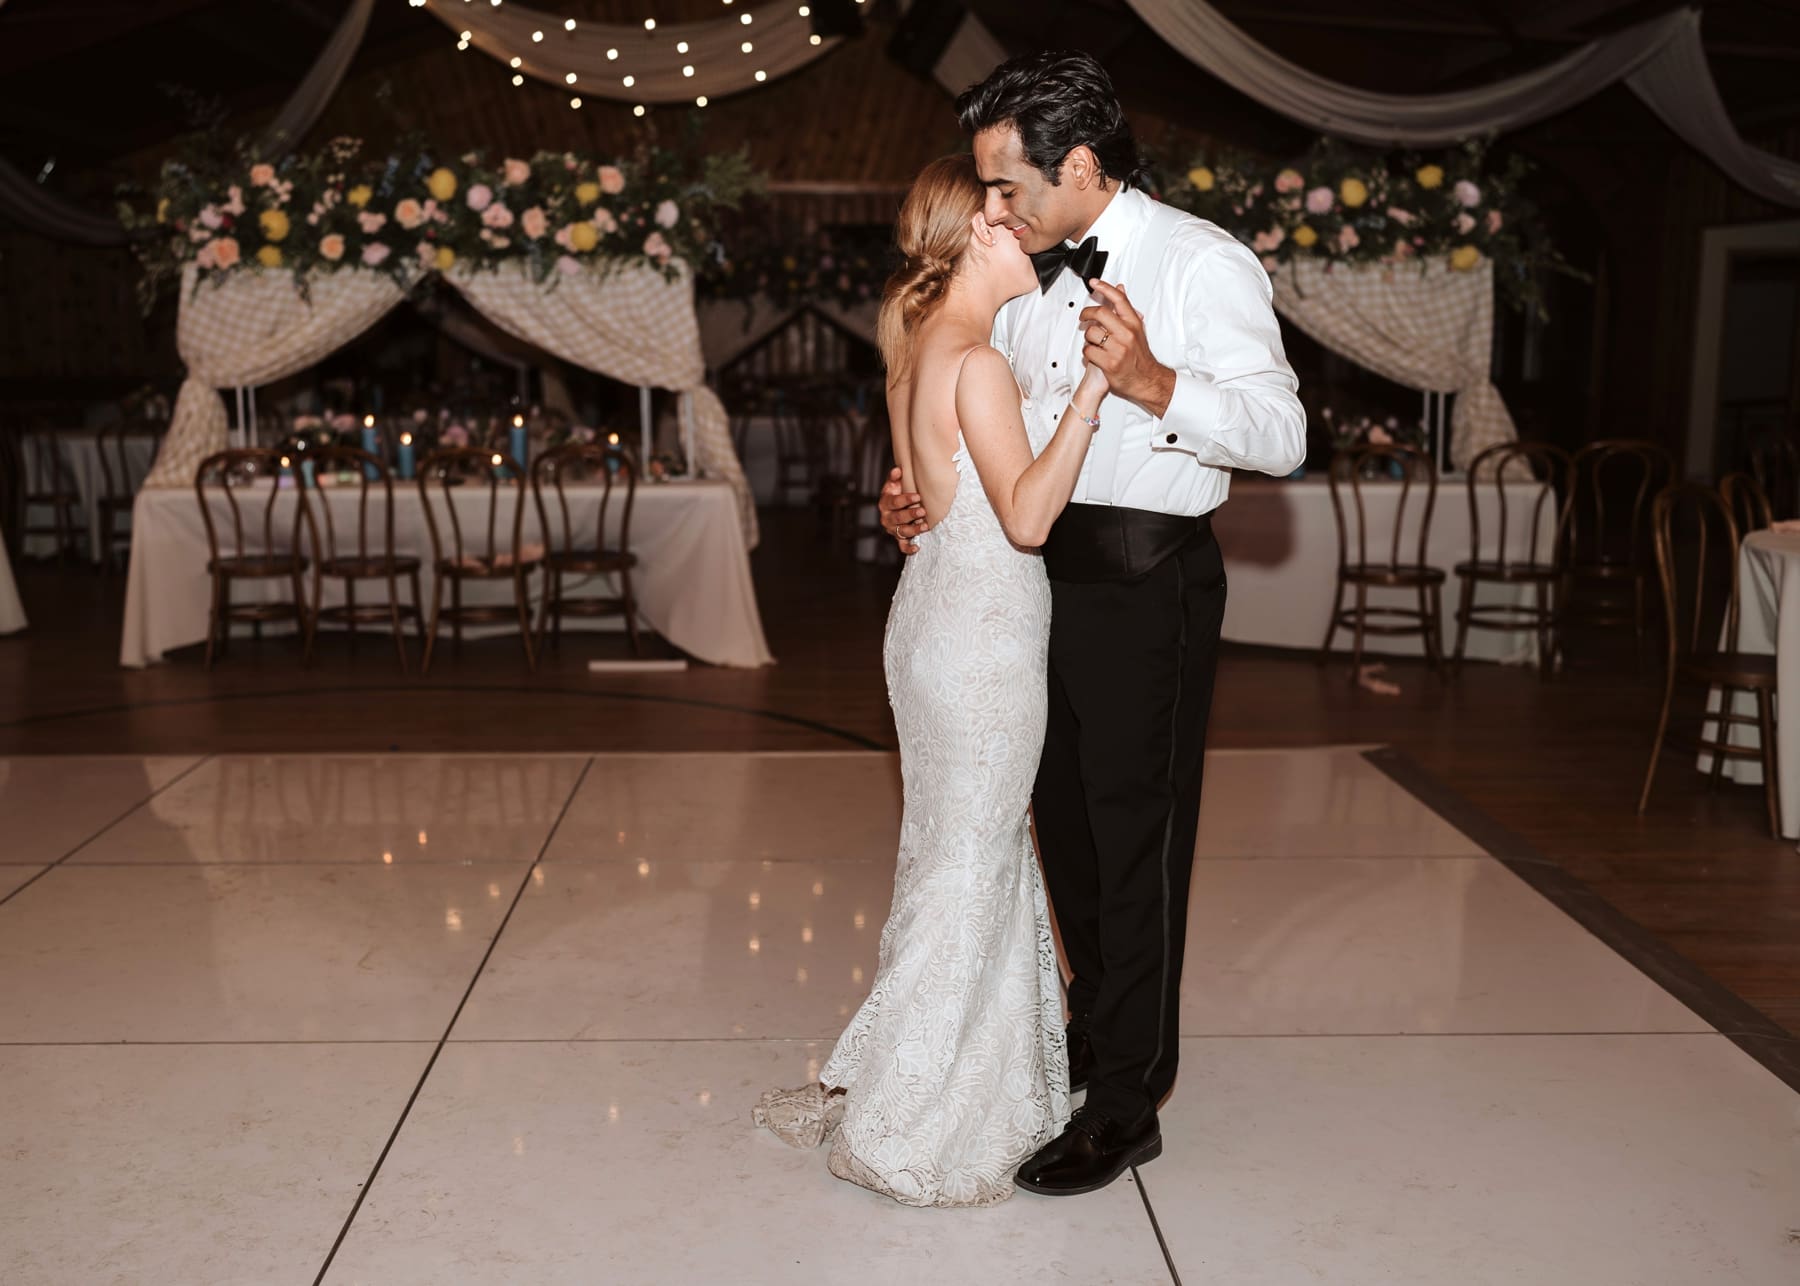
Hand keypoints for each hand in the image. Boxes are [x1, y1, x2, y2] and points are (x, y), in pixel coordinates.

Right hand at [878, 466, 925, 554]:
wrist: (895, 507)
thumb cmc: (896, 493)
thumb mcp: (894, 484)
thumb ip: (895, 477)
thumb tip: (898, 469)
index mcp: (885, 503)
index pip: (894, 502)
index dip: (905, 499)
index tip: (917, 496)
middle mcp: (886, 518)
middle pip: (897, 518)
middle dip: (911, 514)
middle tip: (923, 511)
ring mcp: (892, 529)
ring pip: (902, 531)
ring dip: (914, 529)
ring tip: (925, 526)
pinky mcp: (898, 538)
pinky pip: (902, 546)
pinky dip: (909, 548)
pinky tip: (917, 547)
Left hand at [1079, 279, 1176, 416]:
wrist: (1146, 379)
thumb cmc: (1139, 355)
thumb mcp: (1136, 329)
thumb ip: (1125, 310)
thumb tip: (1119, 289)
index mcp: (1133, 323)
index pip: (1118, 300)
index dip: (1104, 288)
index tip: (1094, 283)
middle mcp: (1127, 334)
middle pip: (1100, 313)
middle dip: (1087, 313)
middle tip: (1083, 317)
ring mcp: (1118, 349)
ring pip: (1091, 333)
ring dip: (1088, 337)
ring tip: (1094, 342)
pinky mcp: (1109, 363)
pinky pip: (1088, 351)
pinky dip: (1087, 352)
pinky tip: (1094, 354)